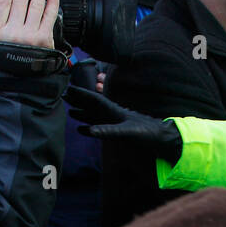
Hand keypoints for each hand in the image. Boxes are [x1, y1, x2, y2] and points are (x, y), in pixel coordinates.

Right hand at [65, 85, 182, 161]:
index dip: (81, 94)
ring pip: (94, 116)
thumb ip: (108, 131)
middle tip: (63, 94)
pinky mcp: (118, 131)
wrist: (162, 138)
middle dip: (78, 100)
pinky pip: (100, 127)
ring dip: (82, 113)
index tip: (68, 87)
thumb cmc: (147, 133)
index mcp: (114, 111)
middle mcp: (113, 114)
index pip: (94, 99)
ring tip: (69, 111)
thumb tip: (88, 130)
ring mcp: (115, 122)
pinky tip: (82, 129)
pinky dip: (89, 127)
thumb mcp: (128, 132)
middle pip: (92, 105)